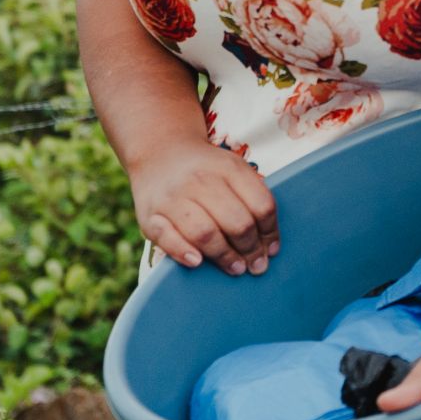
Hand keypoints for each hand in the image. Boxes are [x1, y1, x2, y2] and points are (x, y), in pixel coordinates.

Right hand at [126, 141, 277, 275]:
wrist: (159, 151)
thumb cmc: (204, 170)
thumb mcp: (234, 171)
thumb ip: (254, 200)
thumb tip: (269, 248)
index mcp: (229, 168)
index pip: (261, 206)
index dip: (270, 233)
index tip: (270, 250)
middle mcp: (200, 180)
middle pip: (237, 223)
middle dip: (251, 250)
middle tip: (255, 265)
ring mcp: (173, 197)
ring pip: (205, 233)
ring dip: (225, 256)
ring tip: (235, 268)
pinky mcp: (150, 215)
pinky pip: (167, 238)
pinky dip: (183, 252)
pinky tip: (197, 262)